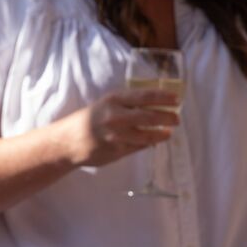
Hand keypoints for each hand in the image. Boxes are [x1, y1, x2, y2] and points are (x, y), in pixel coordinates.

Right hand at [64, 88, 180, 167]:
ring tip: (169, 132)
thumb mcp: (107, 103)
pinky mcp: (117, 151)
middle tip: (177, 119)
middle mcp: (116, 116)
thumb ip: (128, 103)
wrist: (69, 141)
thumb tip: (154, 103)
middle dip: (167, 117)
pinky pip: (139, 147)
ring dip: (161, 133)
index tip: (177, 99)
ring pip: (147, 135)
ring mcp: (117, 135)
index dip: (164, 97)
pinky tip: (154, 141)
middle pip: (150, 116)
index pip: (145, 96)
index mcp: (114, 99)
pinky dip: (148, 143)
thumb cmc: (90, 119)